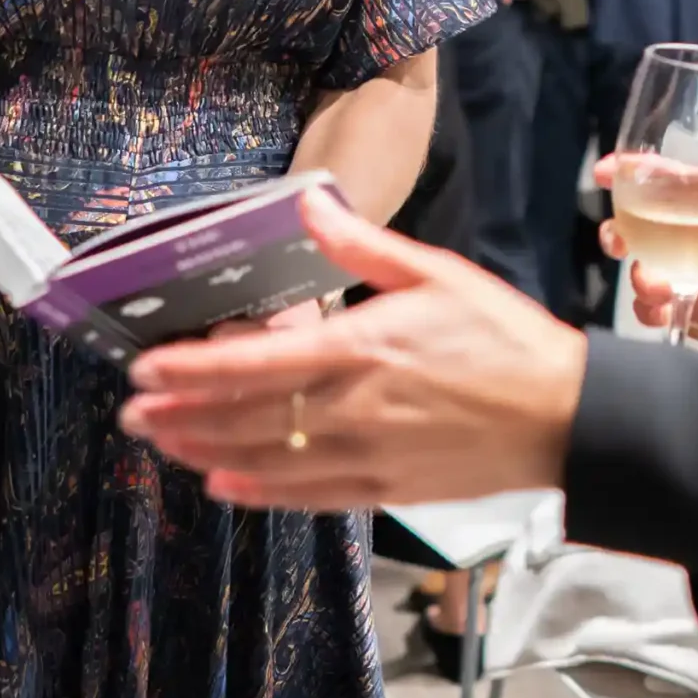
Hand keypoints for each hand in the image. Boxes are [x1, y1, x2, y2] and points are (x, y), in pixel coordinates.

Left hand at [120, 190, 588, 509]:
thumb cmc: (505, 340)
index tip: (146, 367)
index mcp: (361, 350)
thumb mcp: (435, 273)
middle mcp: (352, 409)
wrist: (565, 418)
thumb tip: (311, 200)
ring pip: (266, 461)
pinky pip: (307, 496)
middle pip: (246, 419)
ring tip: (164, 443)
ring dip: (207, 452)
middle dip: (181, 416)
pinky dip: (260, 493)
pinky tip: (226, 485)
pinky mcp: (384, 487)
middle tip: (132, 412)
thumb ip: (362, 245)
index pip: (255, 365)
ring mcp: (365, 455)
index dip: (192, 370)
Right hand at [597, 159, 697, 341]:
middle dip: (617, 232)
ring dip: (638, 276)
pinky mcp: (688, 304)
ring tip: (656, 286)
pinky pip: (654, 307)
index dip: (632, 170)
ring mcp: (685, 270)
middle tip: (618, 242)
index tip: (605, 171)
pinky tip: (662, 311)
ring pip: (640, 267)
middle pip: (636, 224)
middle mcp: (689, 232)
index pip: (665, 178)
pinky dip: (649, 309)